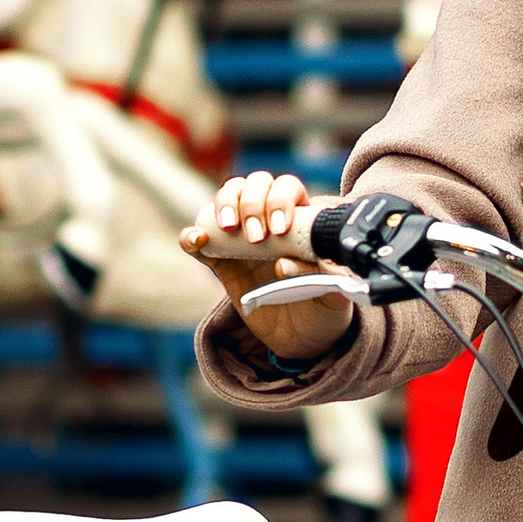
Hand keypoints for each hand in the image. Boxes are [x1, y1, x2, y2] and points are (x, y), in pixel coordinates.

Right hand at [179, 170, 355, 366]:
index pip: (288, 188)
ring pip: (228, 196)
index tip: (280, 229)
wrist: (300, 337)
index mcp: (302, 220)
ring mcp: (243, 235)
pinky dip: (192, 234)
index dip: (281, 200)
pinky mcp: (220, 258)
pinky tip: (196, 240)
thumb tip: (285, 265)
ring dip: (226, 205)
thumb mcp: (331, 297)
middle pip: (256, 184)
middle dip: (253, 204)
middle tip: (257, 238)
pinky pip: (199, 237)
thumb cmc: (321, 308)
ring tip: (229, 230)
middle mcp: (271, 218)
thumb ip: (318, 278)